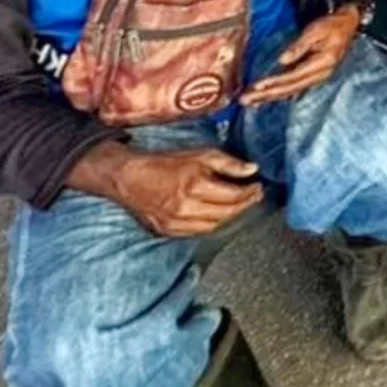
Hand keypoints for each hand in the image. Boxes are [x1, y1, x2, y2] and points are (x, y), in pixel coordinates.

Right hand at [72, 143, 262, 238]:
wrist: (128, 178)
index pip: (234, 196)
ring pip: (214, 225)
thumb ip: (228, 163)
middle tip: (254, 196)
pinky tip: (217, 214)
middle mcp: (186, 208)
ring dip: (230, 216)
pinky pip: (197, 232)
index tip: (259, 187)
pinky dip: (211, 223)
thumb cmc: (164, 163)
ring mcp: (176, 223)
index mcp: (195, 187)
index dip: (250, 192)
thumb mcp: (199, 154)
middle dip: (245, 205)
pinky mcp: (167, 231)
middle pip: (227, 213)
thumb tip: (252, 170)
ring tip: (238, 205)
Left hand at [238, 10, 360, 105]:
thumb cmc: (331, 25)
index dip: (275, 82)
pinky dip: (277, 95)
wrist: (346, 26)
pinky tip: (263, 99)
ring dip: (268, 98)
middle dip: (266, 95)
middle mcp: (320, 75)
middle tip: (245, 99)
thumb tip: (282, 60)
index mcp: (323, 63)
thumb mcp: (316, 30)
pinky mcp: (311, 78)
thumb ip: (299, 46)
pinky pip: (292, 89)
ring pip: (290, 92)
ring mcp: (316, 78)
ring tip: (249, 102)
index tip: (257, 86)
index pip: (294, 76)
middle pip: (290, 88)